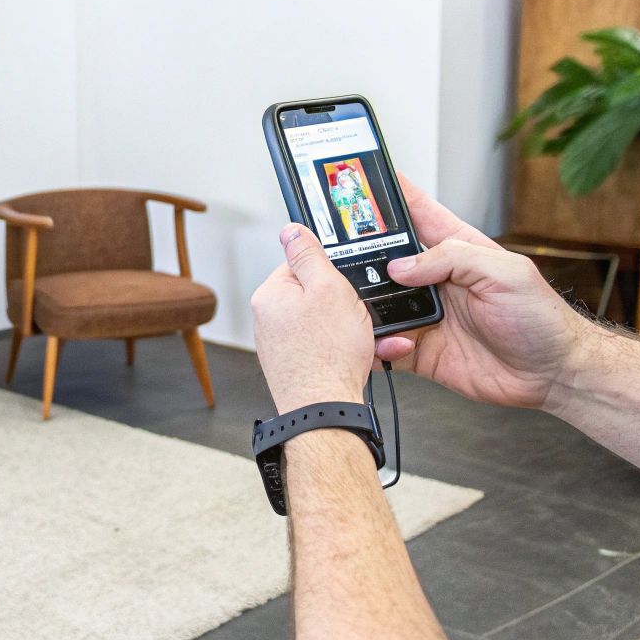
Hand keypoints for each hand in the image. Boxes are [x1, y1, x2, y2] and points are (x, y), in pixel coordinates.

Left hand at [251, 224, 376, 413]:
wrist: (326, 410)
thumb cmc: (327, 355)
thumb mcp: (328, 288)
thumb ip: (310, 255)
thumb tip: (291, 229)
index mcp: (271, 295)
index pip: (302, 264)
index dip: (333, 271)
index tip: (349, 283)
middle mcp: (270, 319)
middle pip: (317, 295)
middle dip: (348, 304)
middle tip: (361, 314)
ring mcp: (283, 344)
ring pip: (328, 323)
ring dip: (356, 329)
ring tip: (369, 340)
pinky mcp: (297, 364)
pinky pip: (329, 347)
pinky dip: (351, 349)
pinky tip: (367, 355)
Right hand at [373, 175, 595, 409]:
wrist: (551, 374)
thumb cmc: (541, 318)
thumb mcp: (505, 272)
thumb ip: (454, 259)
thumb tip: (401, 266)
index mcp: (456, 251)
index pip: (417, 213)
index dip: (389, 196)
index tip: (358, 181)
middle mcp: (435, 281)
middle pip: (384, 260)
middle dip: (358, 255)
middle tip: (336, 255)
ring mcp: (425, 315)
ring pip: (377, 303)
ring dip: (364, 305)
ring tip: (355, 306)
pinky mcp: (420, 349)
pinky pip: (384, 345)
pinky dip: (375, 345)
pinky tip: (384, 344)